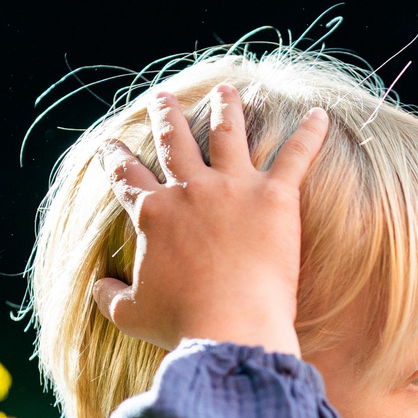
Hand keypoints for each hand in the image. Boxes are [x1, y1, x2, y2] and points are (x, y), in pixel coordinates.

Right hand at [92, 87, 330, 355]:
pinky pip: (296, 156)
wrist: (230, 327)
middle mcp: (190, 190)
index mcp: (154, 214)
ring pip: (227, 133)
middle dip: (165, 116)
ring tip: (226, 91)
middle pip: (173, 141)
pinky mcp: (275, 197)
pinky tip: (319, 115)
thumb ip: (110, 296)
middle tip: (161, 98)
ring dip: (225, 108)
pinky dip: (310, 134)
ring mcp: (233, 188)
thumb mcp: (132, 314)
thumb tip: (98, 287)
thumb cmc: (181, 324)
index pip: (127, 176)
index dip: (115, 157)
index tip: (109, 144)